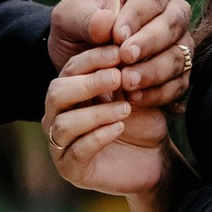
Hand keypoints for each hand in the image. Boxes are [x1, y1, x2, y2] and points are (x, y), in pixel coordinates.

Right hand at [43, 62, 170, 202]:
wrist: (155, 159)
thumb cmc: (142, 120)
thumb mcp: (135, 91)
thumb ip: (123, 71)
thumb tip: (121, 42)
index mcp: (70, 93)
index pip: (70, 69)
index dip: (92, 59)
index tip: (120, 52)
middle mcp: (57, 116)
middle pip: (56, 93)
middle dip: (87, 83)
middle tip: (118, 78)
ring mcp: (60, 144)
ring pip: (64, 124)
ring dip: (96, 113)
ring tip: (125, 109)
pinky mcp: (71, 170)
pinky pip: (77, 151)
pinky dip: (98, 137)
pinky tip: (119, 128)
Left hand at [48, 0, 191, 103]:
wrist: (80, 56)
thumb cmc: (79, 26)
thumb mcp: (69, 16)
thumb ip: (84, 18)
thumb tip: (107, 23)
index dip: (137, 15)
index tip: (118, 35)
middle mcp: (172, 11)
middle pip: (173, 24)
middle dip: (149, 43)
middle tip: (125, 57)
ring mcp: (179, 43)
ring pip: (178, 56)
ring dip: (153, 71)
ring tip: (127, 82)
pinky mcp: (178, 72)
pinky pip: (178, 84)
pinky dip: (157, 93)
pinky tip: (134, 97)